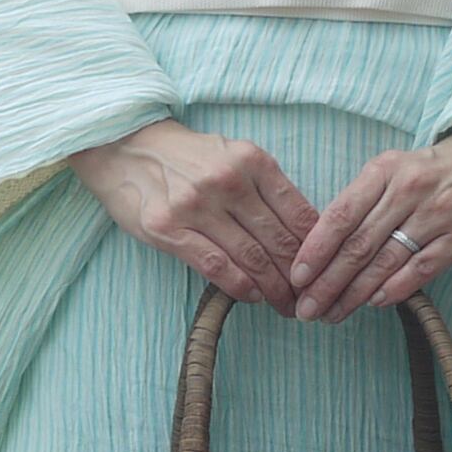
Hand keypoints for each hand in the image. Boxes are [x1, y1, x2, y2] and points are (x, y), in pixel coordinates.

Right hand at [70, 119, 319, 313]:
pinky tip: (253, 296)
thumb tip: (305, 231)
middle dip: (299, 277)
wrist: (126, 146)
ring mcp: (196, 205)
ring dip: (273, 288)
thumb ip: (266, 187)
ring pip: (251, 257)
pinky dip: (240, 286)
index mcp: (251, 160)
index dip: (317, 248)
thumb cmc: (187, 156)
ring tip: (285, 305)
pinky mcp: (168, 228)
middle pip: (278, 239)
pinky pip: (215, 265)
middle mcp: (227, 181)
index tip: (325, 270)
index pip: (298, 212)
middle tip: (310, 299)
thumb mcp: (234, 155)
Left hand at [291, 128, 451, 321]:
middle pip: (359, 244)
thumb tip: (324, 246)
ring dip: (355, 293)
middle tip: (307, 308)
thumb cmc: (436, 170)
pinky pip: (421, 269)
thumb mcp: (396, 168)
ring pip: (386, 261)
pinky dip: (395, 289)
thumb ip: (364, 201)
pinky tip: (374, 303)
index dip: (315, 249)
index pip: (341, 214)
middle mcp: (410, 190)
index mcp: (385, 170)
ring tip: (334, 313)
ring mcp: (439, 214)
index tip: (297, 277)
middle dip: (328, 281)